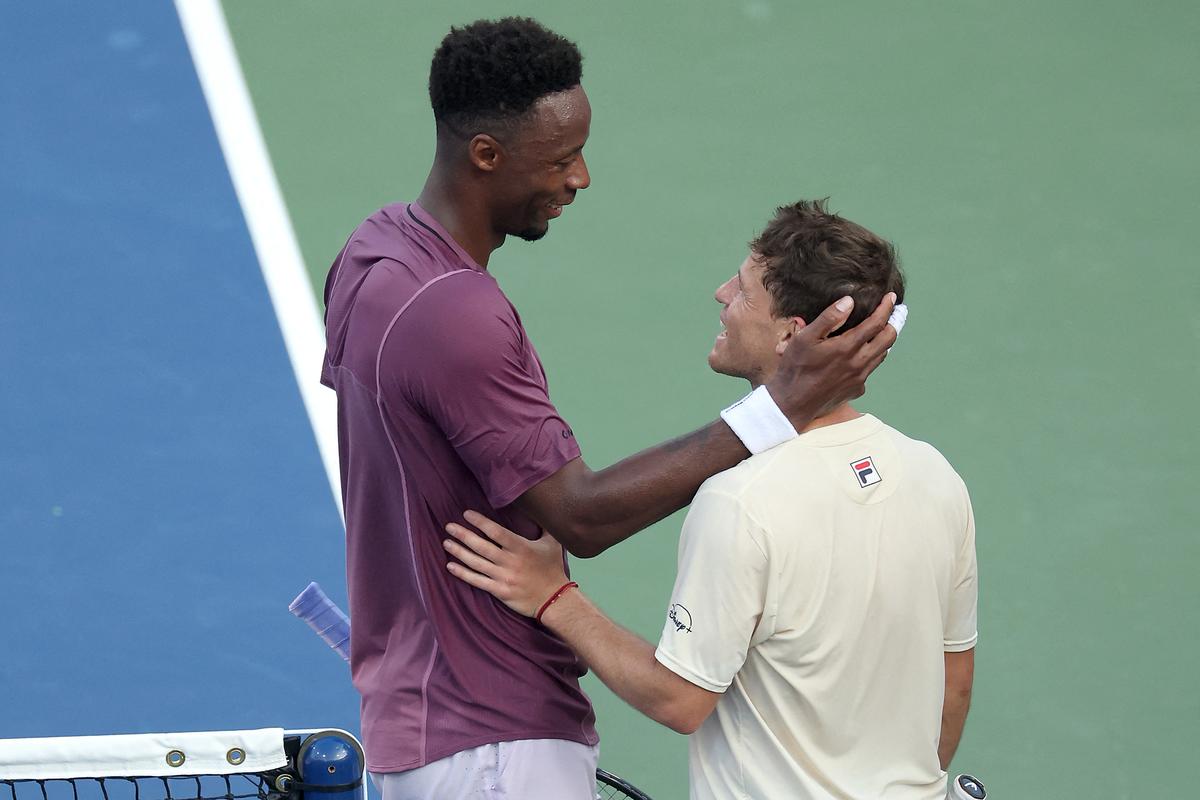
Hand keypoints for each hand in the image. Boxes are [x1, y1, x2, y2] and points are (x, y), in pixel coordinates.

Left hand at [443, 510, 569, 617]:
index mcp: (521, 547)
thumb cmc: (553, 569)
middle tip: (448, 526)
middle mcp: (510, 562)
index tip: (466, 514)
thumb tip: (541, 508)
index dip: (480, 522)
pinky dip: (463, 574)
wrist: (555, 599)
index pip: (496, 531)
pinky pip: (477, 581)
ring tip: (446, 543)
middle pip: (481, 546)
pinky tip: (450, 567)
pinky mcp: (500, 591)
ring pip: (476, 563)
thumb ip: (545, 526)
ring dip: (459, 552)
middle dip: (463, 535)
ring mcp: (503, 577)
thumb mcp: (553, 544)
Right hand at [766, 293, 898, 426]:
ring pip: (881, 356)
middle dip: (894, 323)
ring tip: (881, 331)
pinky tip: (859, 356)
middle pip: (888, 339)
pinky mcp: (855, 390)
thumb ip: (829, 318)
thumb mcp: (805, 338)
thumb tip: (849, 302)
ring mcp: (859, 378)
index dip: (886, 308)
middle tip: (895, 312)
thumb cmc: (795, 369)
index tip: (891, 297)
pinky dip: (869, 359)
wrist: (792, 404)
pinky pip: (869, 371)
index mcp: (848, 347)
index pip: (876, 323)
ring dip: (883, 341)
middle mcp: (859, 363)